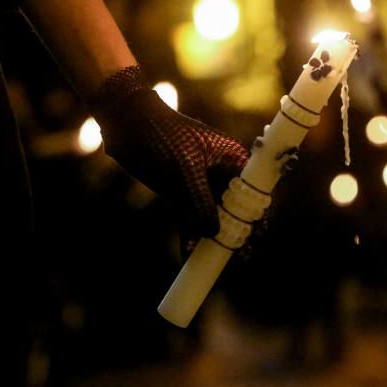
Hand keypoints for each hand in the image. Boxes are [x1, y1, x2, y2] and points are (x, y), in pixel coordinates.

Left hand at [90, 66, 248, 241]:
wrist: (128, 124)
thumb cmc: (163, 135)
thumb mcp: (185, 169)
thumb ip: (200, 201)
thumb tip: (213, 233)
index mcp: (233, 158)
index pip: (253, 190)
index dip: (257, 213)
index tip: (257, 234)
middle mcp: (221, 172)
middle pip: (236, 207)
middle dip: (239, 232)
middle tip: (241, 256)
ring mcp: (201, 184)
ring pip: (214, 216)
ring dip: (216, 239)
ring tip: (219, 261)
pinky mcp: (181, 193)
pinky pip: (190, 218)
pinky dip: (189, 236)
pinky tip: (189, 255)